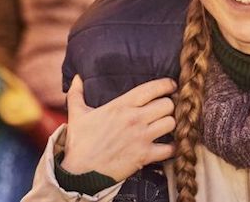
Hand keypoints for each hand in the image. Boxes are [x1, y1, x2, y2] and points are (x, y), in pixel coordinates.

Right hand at [61, 76, 176, 180]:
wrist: (79, 173)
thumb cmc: (79, 142)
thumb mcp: (76, 113)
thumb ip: (77, 92)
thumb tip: (76, 77)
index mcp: (121, 105)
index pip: (152, 88)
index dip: (166, 84)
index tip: (171, 85)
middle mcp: (135, 119)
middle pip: (167, 104)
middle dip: (169, 105)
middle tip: (167, 107)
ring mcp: (141, 138)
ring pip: (170, 123)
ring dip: (171, 123)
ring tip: (167, 124)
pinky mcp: (144, 156)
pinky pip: (169, 149)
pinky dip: (172, 147)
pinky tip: (169, 145)